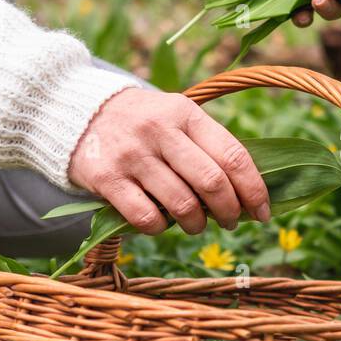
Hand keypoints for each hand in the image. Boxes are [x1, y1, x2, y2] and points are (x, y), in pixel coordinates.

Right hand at [68, 88, 269, 234]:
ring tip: (196, 225)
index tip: (262, 213)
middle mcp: (160, 131)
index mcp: (186, 114)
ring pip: (182, 204)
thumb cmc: (142, 123)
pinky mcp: (107, 178)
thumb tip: (248, 193)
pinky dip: (161, 228)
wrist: (77, 112)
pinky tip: (162, 223)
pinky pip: (146, 217)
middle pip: (212, 183)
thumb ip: (208, 146)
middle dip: (229, 211)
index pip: (234, 156)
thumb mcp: (176, 117)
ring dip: (197, 224)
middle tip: (230, 222)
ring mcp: (132, 155)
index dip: (254, 190)